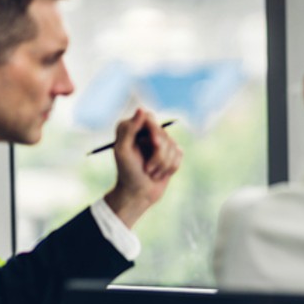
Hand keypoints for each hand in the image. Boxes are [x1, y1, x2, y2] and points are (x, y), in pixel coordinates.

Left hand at [104, 108, 182, 227]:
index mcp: (132, 128)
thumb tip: (142, 109)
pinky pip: (180, 154)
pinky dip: (170, 168)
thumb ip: (130, 129)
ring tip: (151, 173)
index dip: (155, 130)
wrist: (138, 194)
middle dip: (158, 155)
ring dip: (163, 164)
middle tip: (147, 169)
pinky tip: (160, 174)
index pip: (150, 118)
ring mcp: (160, 142)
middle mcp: (146, 132)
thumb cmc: (127, 173)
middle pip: (163, 134)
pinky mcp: (172, 153)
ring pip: (173, 146)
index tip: (154, 143)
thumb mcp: (123, 151)